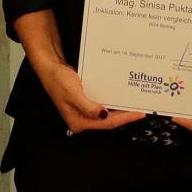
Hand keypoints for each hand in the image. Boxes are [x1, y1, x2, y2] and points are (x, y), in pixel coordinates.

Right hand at [30, 56, 144, 133]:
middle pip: (108, 121)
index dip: (124, 119)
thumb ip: (88, 106)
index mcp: (78, 122)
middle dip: (125, 116)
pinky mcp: (86, 104)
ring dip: (120, 109)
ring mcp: (84, 112)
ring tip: (135, 105)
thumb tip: (104, 115)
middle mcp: (82, 120)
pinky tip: (121, 98)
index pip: (106, 123)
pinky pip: (103, 106)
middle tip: (141, 110)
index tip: (138, 114)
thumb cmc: (58, 80)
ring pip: (107, 114)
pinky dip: (113, 102)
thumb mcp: (73, 93)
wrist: (51, 68)